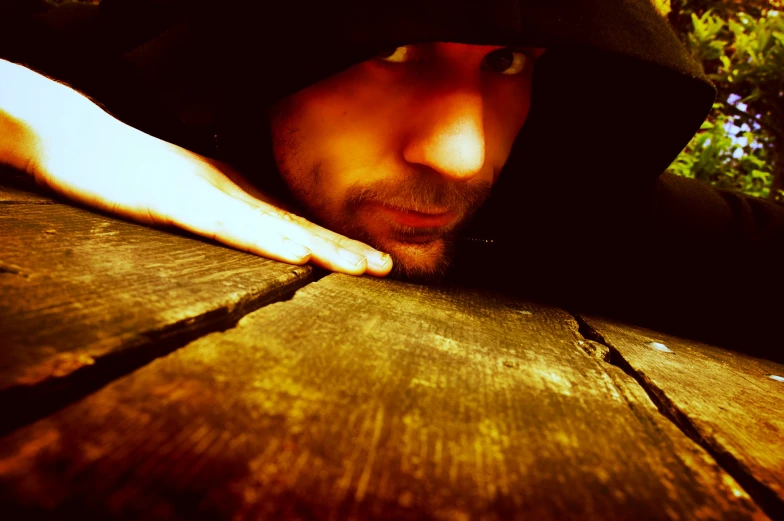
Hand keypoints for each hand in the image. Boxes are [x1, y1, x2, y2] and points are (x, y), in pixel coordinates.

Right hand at [24, 109, 392, 275]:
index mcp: (239, 200)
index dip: (336, 246)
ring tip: (361, 266)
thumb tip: (266, 235)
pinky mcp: (181, 204)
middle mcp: (234, 197)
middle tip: (388, 269)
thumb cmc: (139, 173)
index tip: (374, 264)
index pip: (296, 228)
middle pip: (297, 228)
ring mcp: (210, 198)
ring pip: (275, 228)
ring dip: (321, 248)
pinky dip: (266, 240)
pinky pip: (229, 226)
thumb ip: (229, 215)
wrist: (85, 143)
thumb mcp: (195, 198)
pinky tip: (297, 254)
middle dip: (344, 250)